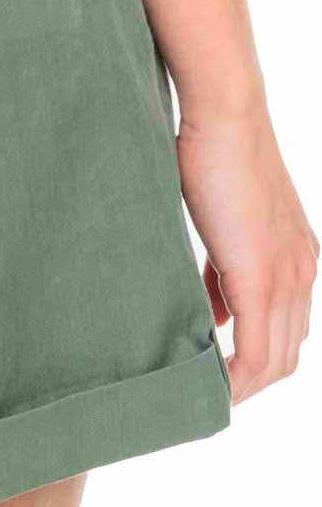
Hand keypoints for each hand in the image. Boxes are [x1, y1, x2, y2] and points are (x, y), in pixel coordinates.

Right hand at [178, 105, 315, 403]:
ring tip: (203, 392)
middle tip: (206, 390)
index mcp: (296, 257)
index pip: (287, 331)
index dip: (256, 360)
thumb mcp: (222, 223)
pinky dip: (236, 375)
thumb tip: (215, 313)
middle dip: (250, 381)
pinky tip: (208, 380)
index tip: (216, 371)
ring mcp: (287, 274)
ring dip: (243, 384)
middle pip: (287, 353)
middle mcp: (302, 270)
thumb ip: (222, 270)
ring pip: (277, 358)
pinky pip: (256, 349)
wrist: (226, 114)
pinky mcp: (261, 273)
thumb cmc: (213, 154)